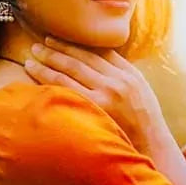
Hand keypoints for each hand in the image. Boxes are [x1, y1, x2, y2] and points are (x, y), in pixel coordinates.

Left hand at [24, 39, 169, 157]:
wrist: (153, 145)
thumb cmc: (144, 121)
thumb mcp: (141, 90)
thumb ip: (122, 72)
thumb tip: (99, 57)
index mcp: (128, 73)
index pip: (96, 51)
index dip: (73, 44)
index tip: (56, 39)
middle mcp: (117, 80)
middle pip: (80, 58)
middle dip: (57, 49)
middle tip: (39, 44)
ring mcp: (106, 95)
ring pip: (70, 72)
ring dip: (48, 63)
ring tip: (32, 59)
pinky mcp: (96, 110)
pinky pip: (68, 90)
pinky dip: (51, 82)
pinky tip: (38, 78)